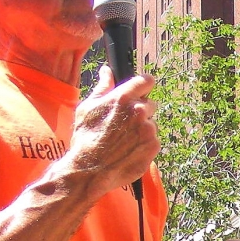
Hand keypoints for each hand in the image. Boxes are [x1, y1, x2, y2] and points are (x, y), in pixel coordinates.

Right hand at [68, 67, 159, 196]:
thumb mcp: (88, 108)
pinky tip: (129, 150)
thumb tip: (106, 71)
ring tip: (124, 140)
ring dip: (143, 129)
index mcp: (124, 97)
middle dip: (141, 111)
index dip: (143, 86)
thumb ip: (102, 87)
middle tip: (124, 124)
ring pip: (152, 124)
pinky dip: (145, 145)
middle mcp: (140, 111)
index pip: (147, 80)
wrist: (90, 169)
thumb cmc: (86, 137)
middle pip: (151, 104)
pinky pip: (154, 141)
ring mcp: (149, 130)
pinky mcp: (154, 146)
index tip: (140, 92)